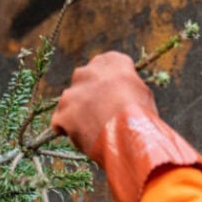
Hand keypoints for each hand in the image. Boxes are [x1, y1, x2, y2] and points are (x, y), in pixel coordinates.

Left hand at [51, 51, 201, 201]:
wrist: (129, 134)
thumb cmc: (142, 115)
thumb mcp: (141, 92)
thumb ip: (126, 86)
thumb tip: (122, 92)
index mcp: (111, 62)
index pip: (104, 64)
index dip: (106, 81)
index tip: (110, 93)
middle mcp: (87, 72)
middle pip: (83, 81)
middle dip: (87, 94)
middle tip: (98, 112)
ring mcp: (71, 93)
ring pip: (69, 102)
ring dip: (76, 113)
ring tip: (92, 130)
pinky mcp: (62, 113)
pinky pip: (59, 122)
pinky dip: (66, 130)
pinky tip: (80, 139)